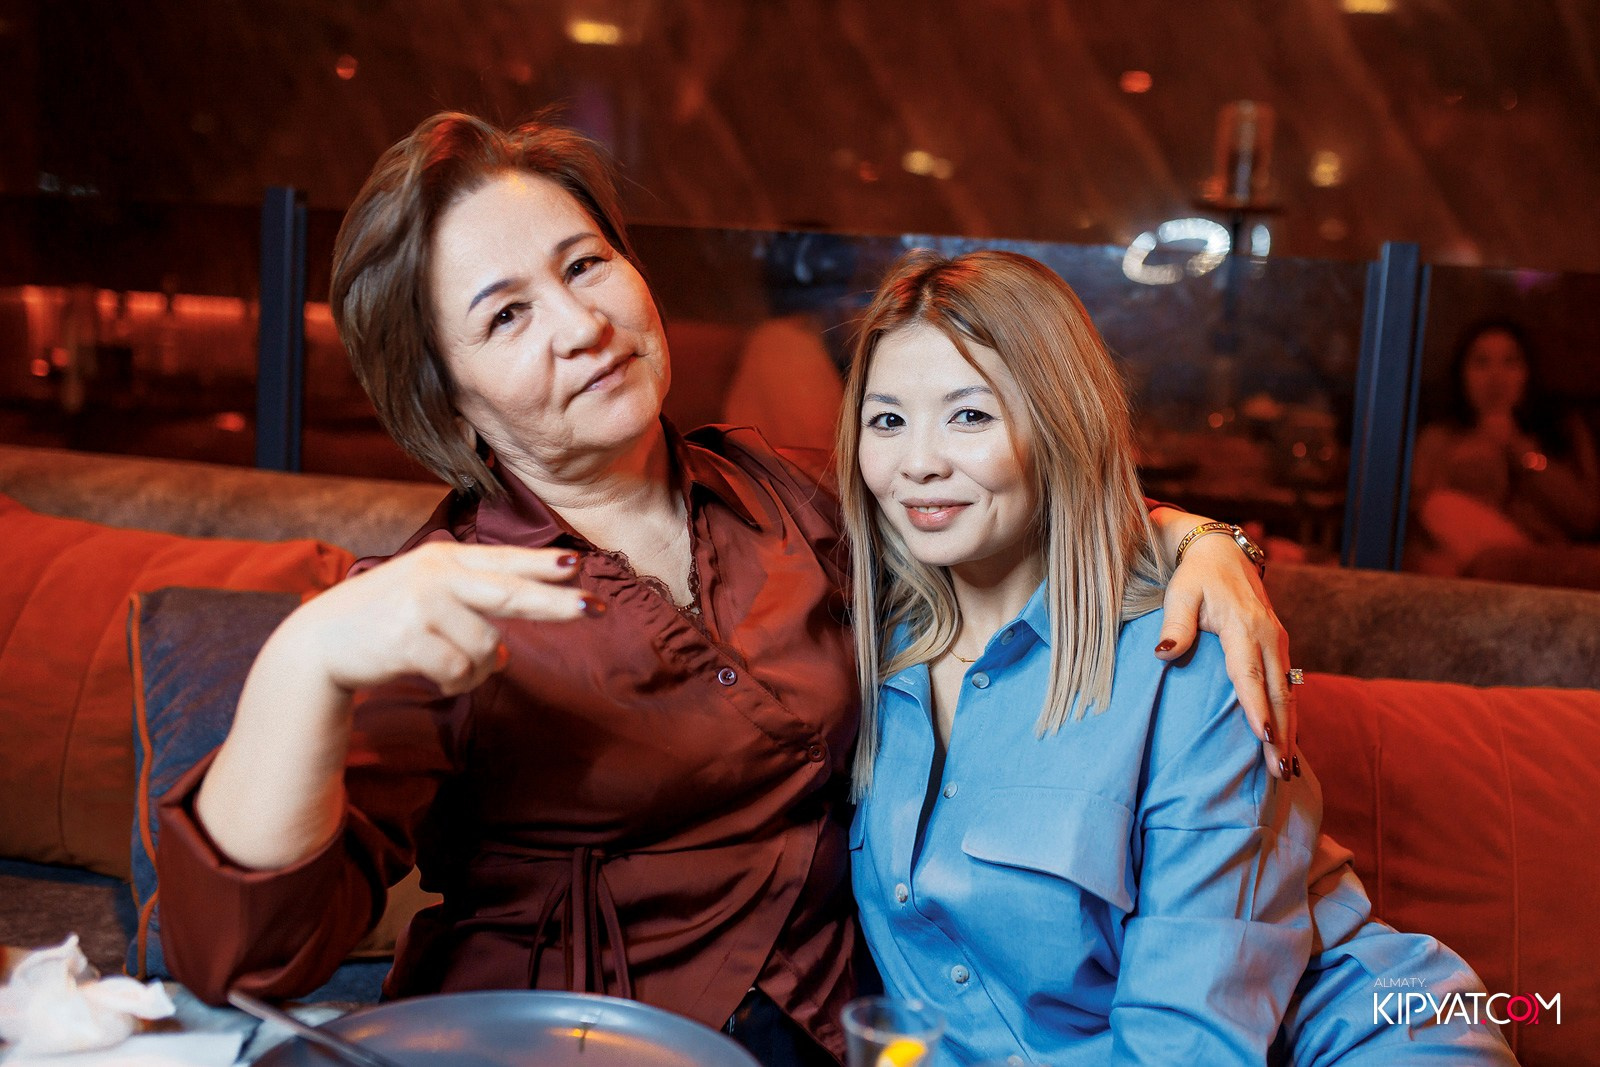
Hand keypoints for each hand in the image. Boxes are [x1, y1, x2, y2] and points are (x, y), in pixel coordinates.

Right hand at [290, 541, 596, 696]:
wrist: (318, 642)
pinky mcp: (409, 637)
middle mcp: (436, 575)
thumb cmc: (382, 619)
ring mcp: (422, 604)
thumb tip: (506, 655)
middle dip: (555, 604)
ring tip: (449, 665)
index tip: (579, 566)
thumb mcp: (425, 596)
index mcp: (446, 558)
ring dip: (478, 668)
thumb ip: (470, 613)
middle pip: (510, 593)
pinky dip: (456, 682)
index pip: (505, 561)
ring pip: (486, 648)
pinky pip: (459, 671)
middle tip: (593, 610)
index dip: (543, 565)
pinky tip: (436, 676)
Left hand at [1154, 531, 1296, 780]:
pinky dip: (1289, 714)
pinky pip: (1287, 685)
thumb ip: (1175, 625)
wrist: (1222, 553)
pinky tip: (1287, 740)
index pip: (1250, 674)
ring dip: (1290, 729)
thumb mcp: (1179, 594)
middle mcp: (1268, 637)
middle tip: (1281, 770)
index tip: (1263, 737)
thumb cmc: (1195, 577)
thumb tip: (1163, 655)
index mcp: (1243, 626)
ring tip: (1287, 767)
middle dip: (1281, 733)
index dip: (1256, 707)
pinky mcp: (1279, 647)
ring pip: (1288, 692)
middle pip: (1277, 692)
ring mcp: (1278, 642)